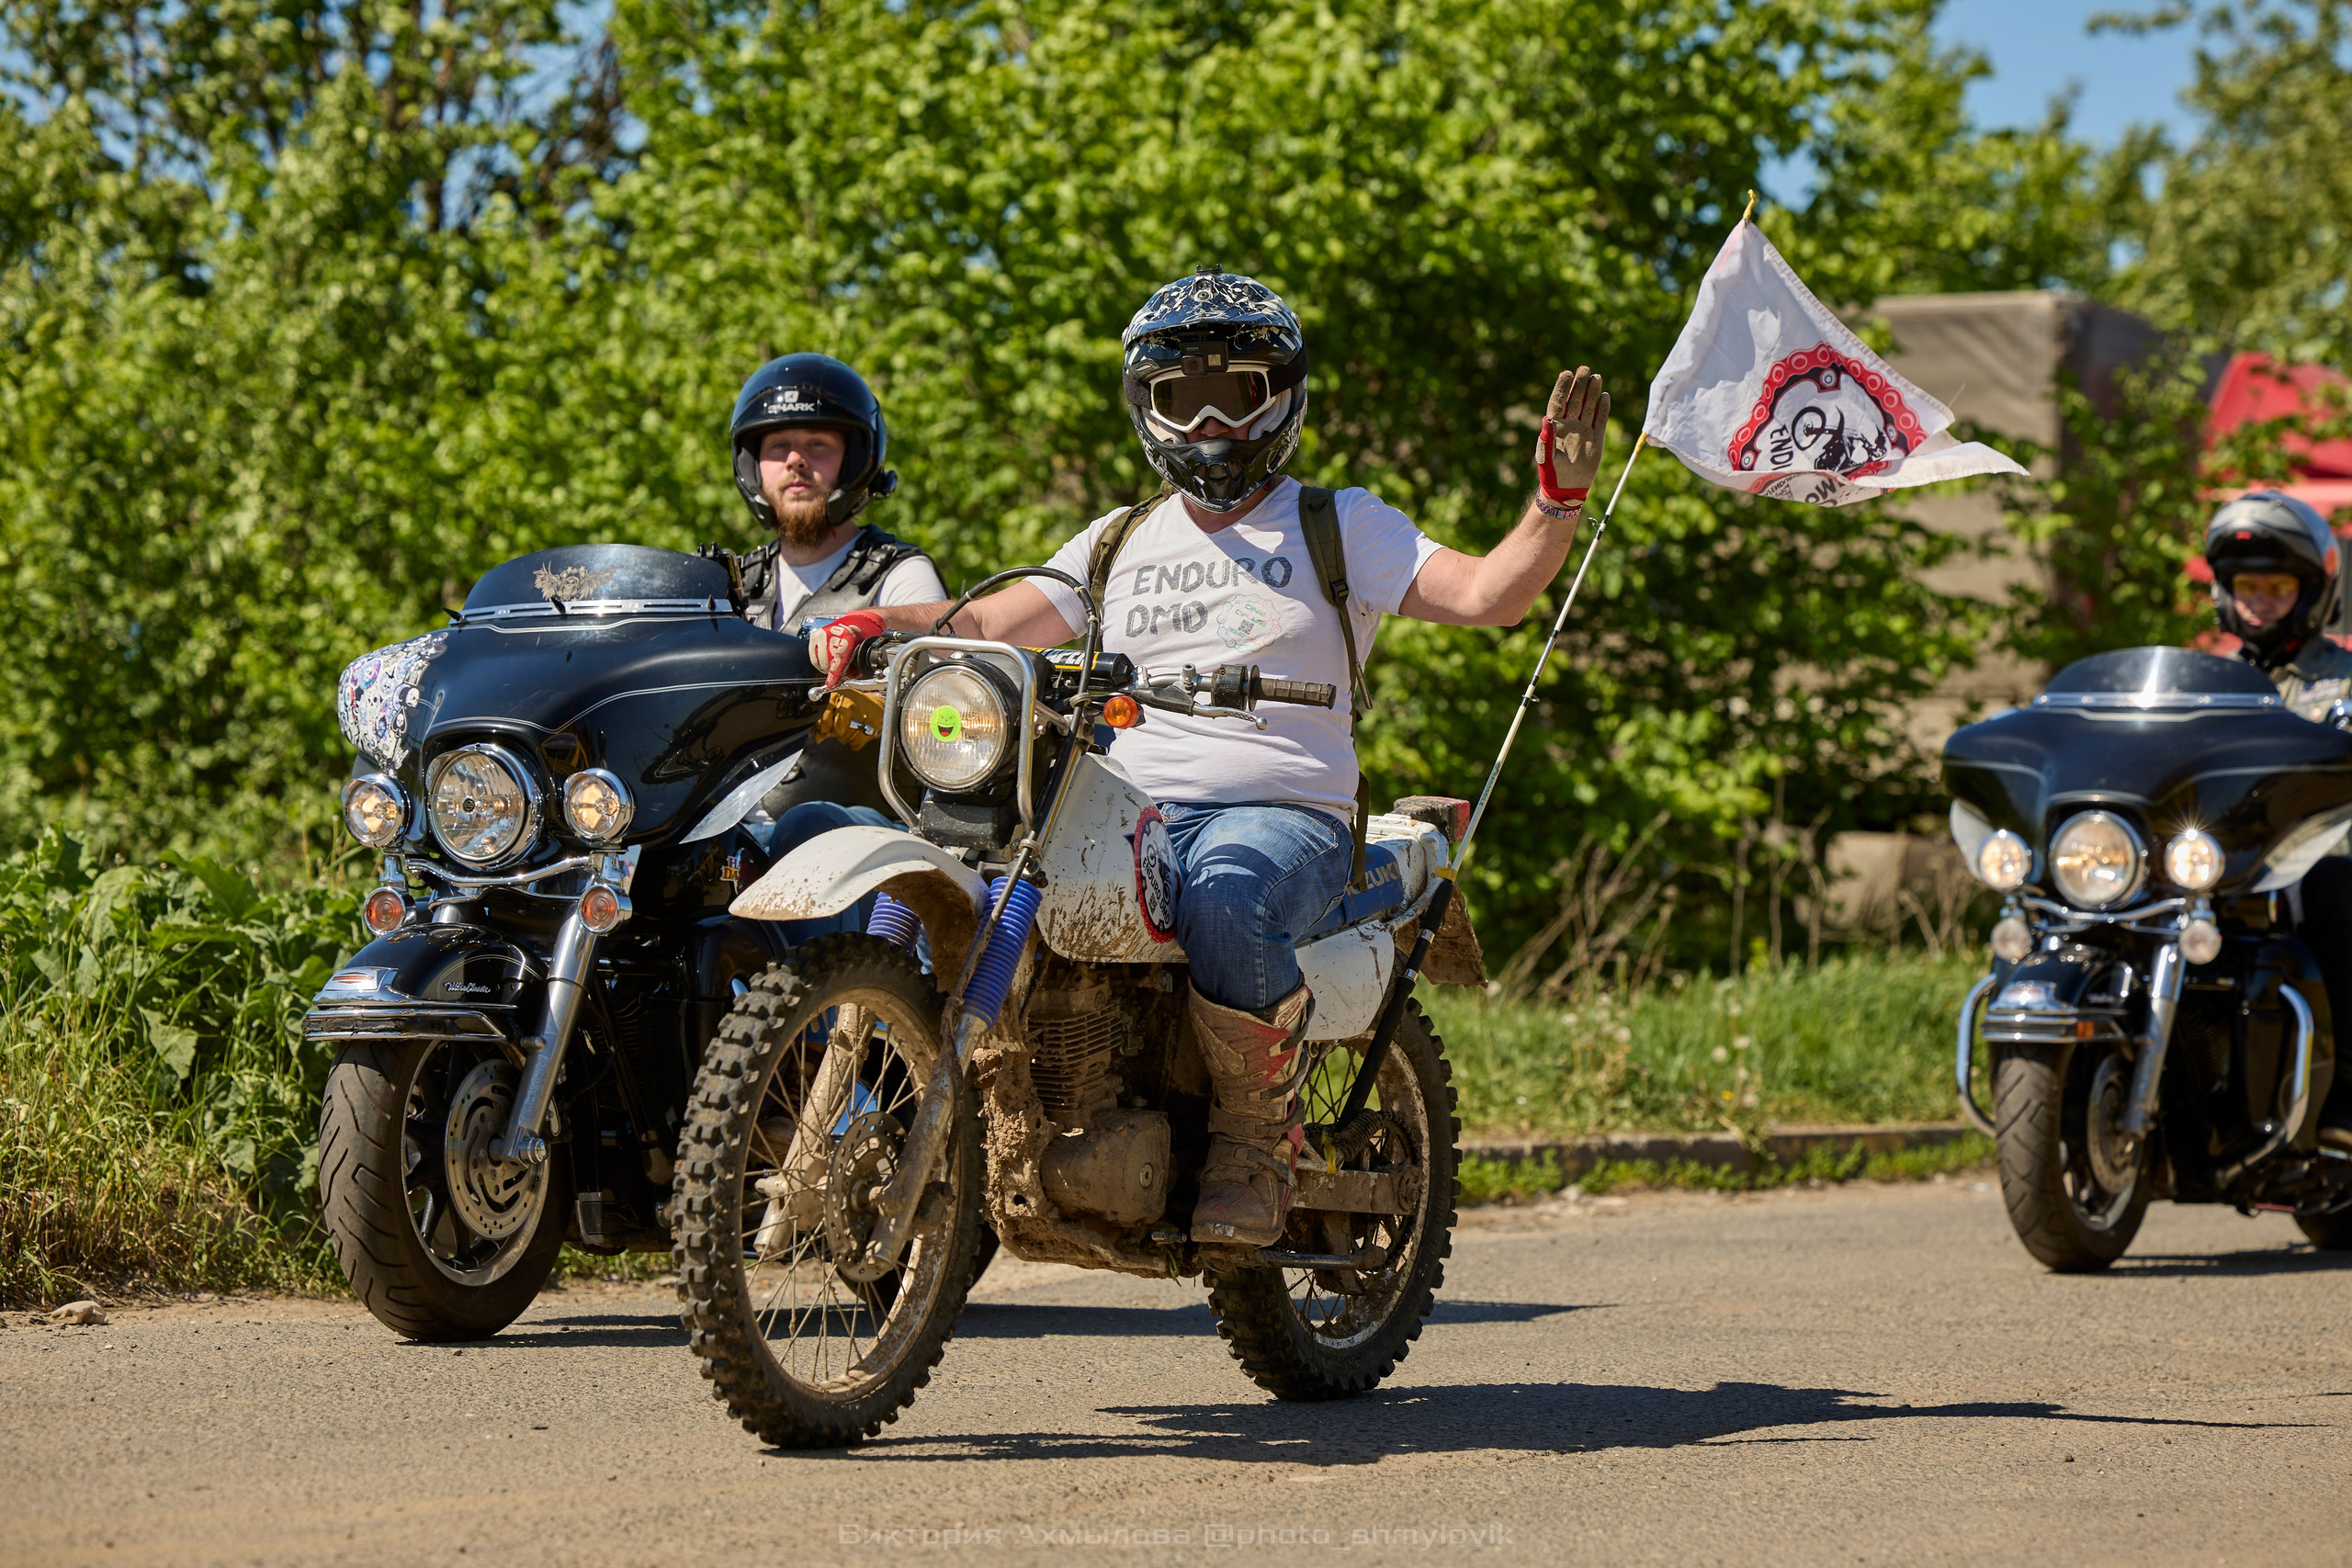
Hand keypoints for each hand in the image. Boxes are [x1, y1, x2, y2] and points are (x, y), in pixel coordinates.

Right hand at [808, 609, 885, 688]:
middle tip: (840, 675)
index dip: (835, 675)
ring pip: (819, 661)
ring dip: (826, 668)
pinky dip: (820, 662)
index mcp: (847, 637)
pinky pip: (814, 657)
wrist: (856, 622)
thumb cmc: (860, 637)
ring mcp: (822, 634)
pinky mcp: (815, 636)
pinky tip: (827, 662)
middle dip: (833, 672)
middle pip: (827, 662)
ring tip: (833, 668)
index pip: (838, 660)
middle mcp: (832, 634)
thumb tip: (847, 680)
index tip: (832, 684)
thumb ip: (854, 667)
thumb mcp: (861, 652)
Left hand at [1535, 366, 1608, 514]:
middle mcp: (1570, 425)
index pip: (1558, 402)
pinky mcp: (1596, 438)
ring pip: (1589, 406)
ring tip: (1596, 377)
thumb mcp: (1546, 458)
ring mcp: (1583, 430)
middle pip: (1575, 400)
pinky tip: (1605, 396)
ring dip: (1592, 392)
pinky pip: (1600, 420)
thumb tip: (1546, 420)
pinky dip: (1603, 409)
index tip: (1566, 373)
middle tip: (1584, 368)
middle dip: (1579, 384)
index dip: (1562, 388)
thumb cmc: (1552, 474)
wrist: (1567, 489)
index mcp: (1555, 427)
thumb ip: (1546, 439)